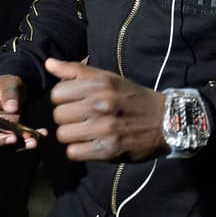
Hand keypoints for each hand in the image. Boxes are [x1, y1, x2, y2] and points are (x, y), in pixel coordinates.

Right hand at [0, 74, 38, 148]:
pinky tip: (37, 139)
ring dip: (12, 146)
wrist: (18, 90)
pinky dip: (24, 144)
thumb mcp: (9, 84)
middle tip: (11, 138)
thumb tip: (11, 108)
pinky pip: (10, 145)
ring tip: (31, 141)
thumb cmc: (7, 83)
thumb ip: (9, 93)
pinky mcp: (3, 137)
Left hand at [47, 58, 168, 161]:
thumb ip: (77, 71)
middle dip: (67, 118)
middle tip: (81, 119)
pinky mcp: (108, 150)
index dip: (63, 99)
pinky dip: (79, 150)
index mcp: (100, 83)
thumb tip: (49, 63)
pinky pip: (74, 152)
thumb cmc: (132, 98)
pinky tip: (90, 144)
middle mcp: (101, 104)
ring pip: (63, 135)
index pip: (57, 93)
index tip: (75, 102)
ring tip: (85, 132)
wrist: (166, 121)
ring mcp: (105, 128)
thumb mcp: (108, 78)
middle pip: (58, 115)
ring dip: (72, 136)